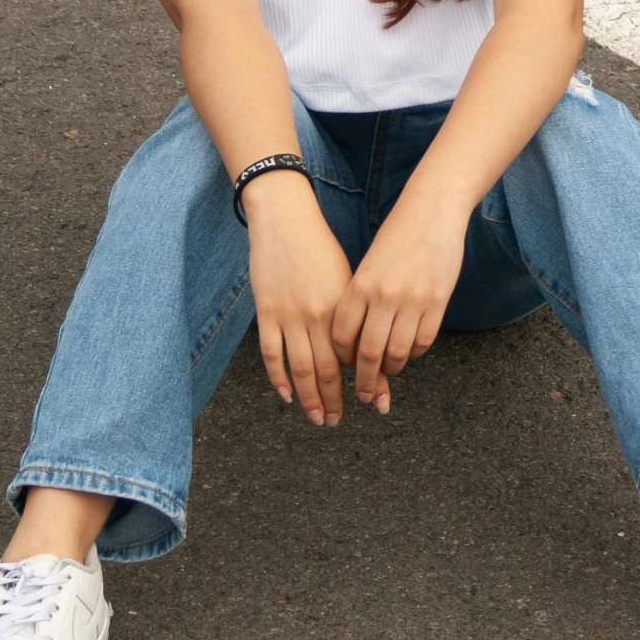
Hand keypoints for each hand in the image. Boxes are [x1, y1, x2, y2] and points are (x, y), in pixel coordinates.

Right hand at [243, 170, 354, 427]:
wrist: (285, 218)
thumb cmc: (320, 247)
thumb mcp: (345, 277)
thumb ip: (352, 312)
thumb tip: (359, 347)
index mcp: (342, 306)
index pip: (354, 355)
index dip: (364, 382)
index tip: (373, 401)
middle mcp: (318, 314)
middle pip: (328, 370)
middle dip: (334, 400)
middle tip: (337, 421)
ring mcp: (289, 314)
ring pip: (301, 368)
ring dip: (309, 398)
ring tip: (316, 417)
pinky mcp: (266, 311)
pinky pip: (272, 353)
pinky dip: (279, 377)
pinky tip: (286, 394)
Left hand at [332, 186, 469, 411]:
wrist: (432, 209)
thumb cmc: (396, 236)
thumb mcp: (369, 265)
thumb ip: (361, 299)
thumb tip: (355, 339)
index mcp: (360, 284)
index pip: (342, 335)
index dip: (341, 358)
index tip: (344, 366)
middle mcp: (384, 295)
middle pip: (368, 352)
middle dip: (364, 380)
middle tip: (364, 395)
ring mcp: (413, 299)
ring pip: (397, 353)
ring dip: (391, 369)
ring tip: (389, 372)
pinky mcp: (438, 301)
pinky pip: (423, 341)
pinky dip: (415, 353)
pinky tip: (410, 351)